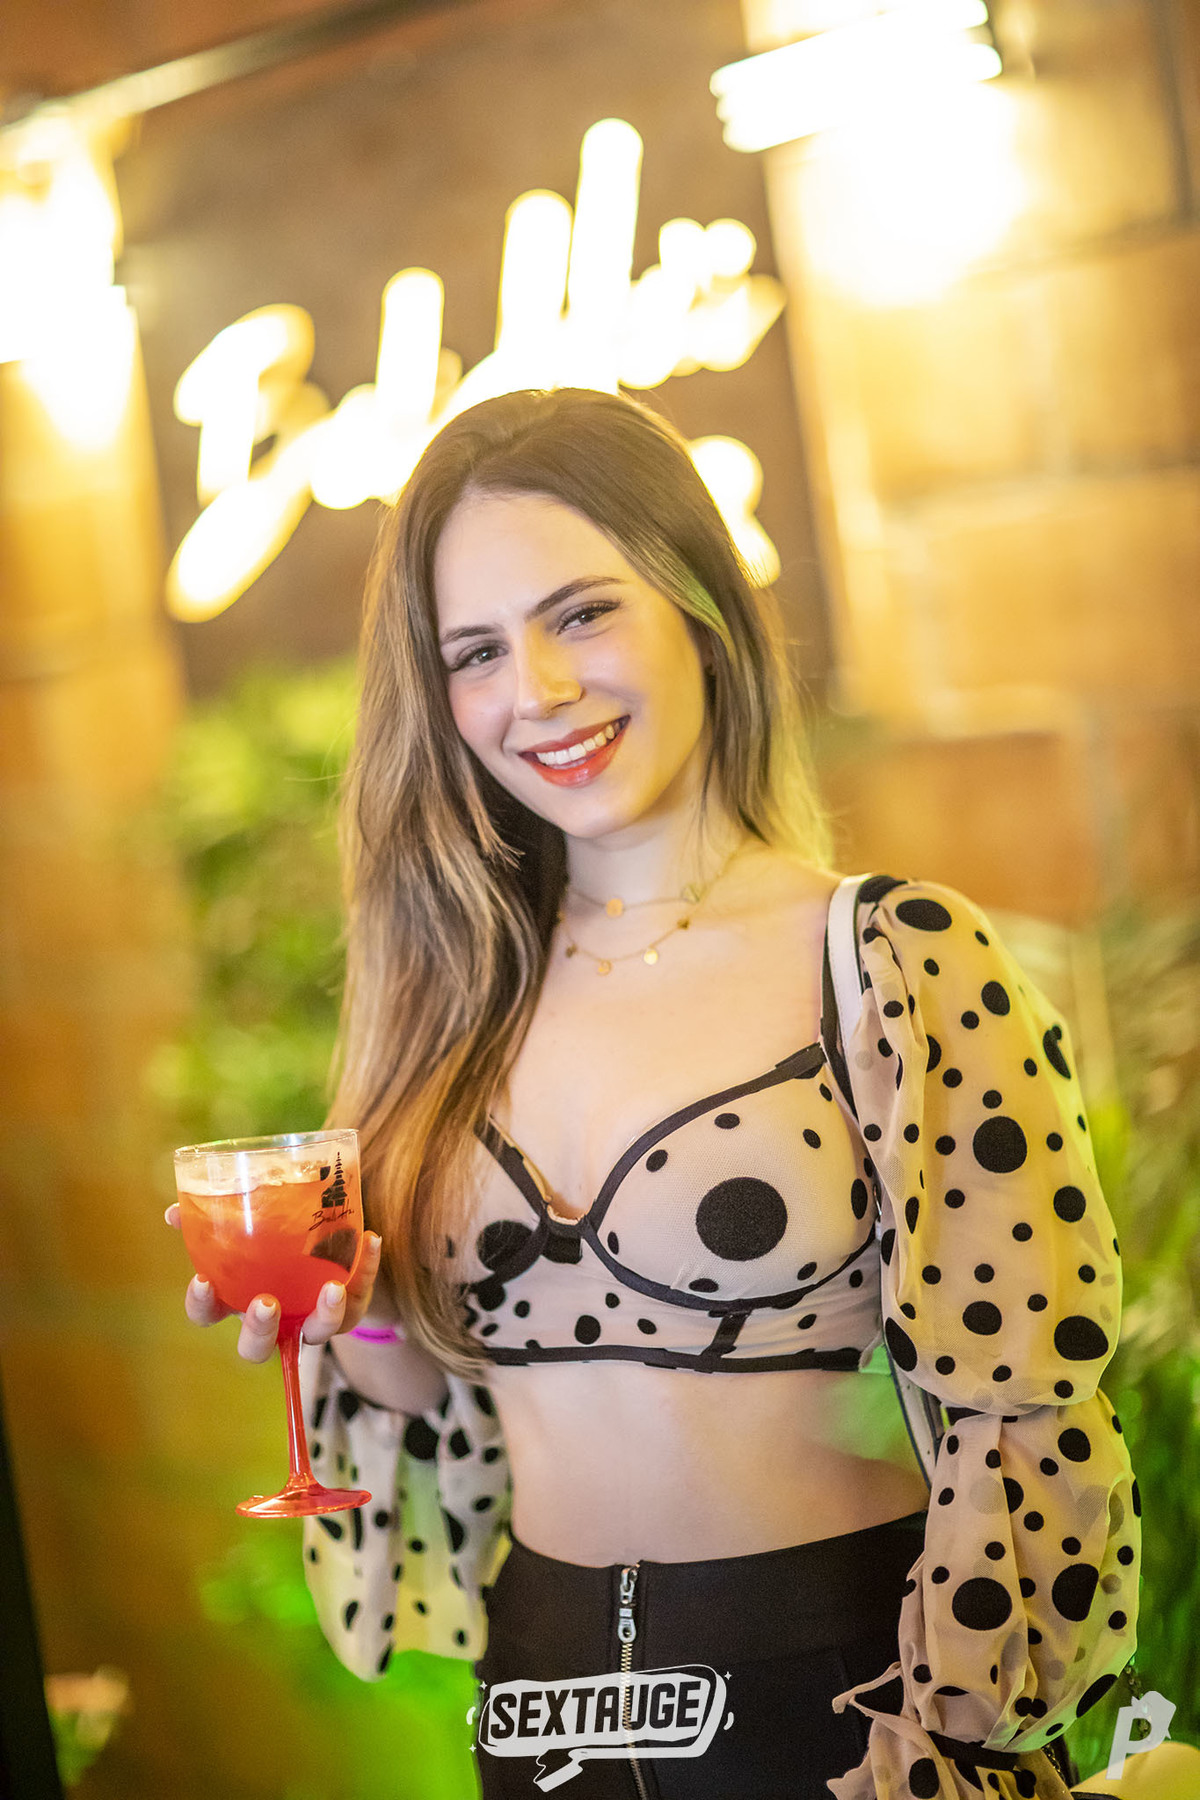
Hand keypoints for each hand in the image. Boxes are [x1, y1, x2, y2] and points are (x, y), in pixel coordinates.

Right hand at [165, 1204, 383, 1364]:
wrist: (328, 1249)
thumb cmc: (273, 1243)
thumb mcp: (244, 1227)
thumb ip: (212, 1216)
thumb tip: (175, 1209)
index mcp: (239, 1299)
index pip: (209, 1315)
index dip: (202, 1305)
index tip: (204, 1280)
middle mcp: (276, 1320)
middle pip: (258, 1346)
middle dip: (260, 1330)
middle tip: (266, 1304)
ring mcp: (313, 1320)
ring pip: (318, 1333)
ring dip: (326, 1314)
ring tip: (333, 1287)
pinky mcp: (350, 1309)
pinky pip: (361, 1296)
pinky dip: (367, 1268)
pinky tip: (370, 1239)